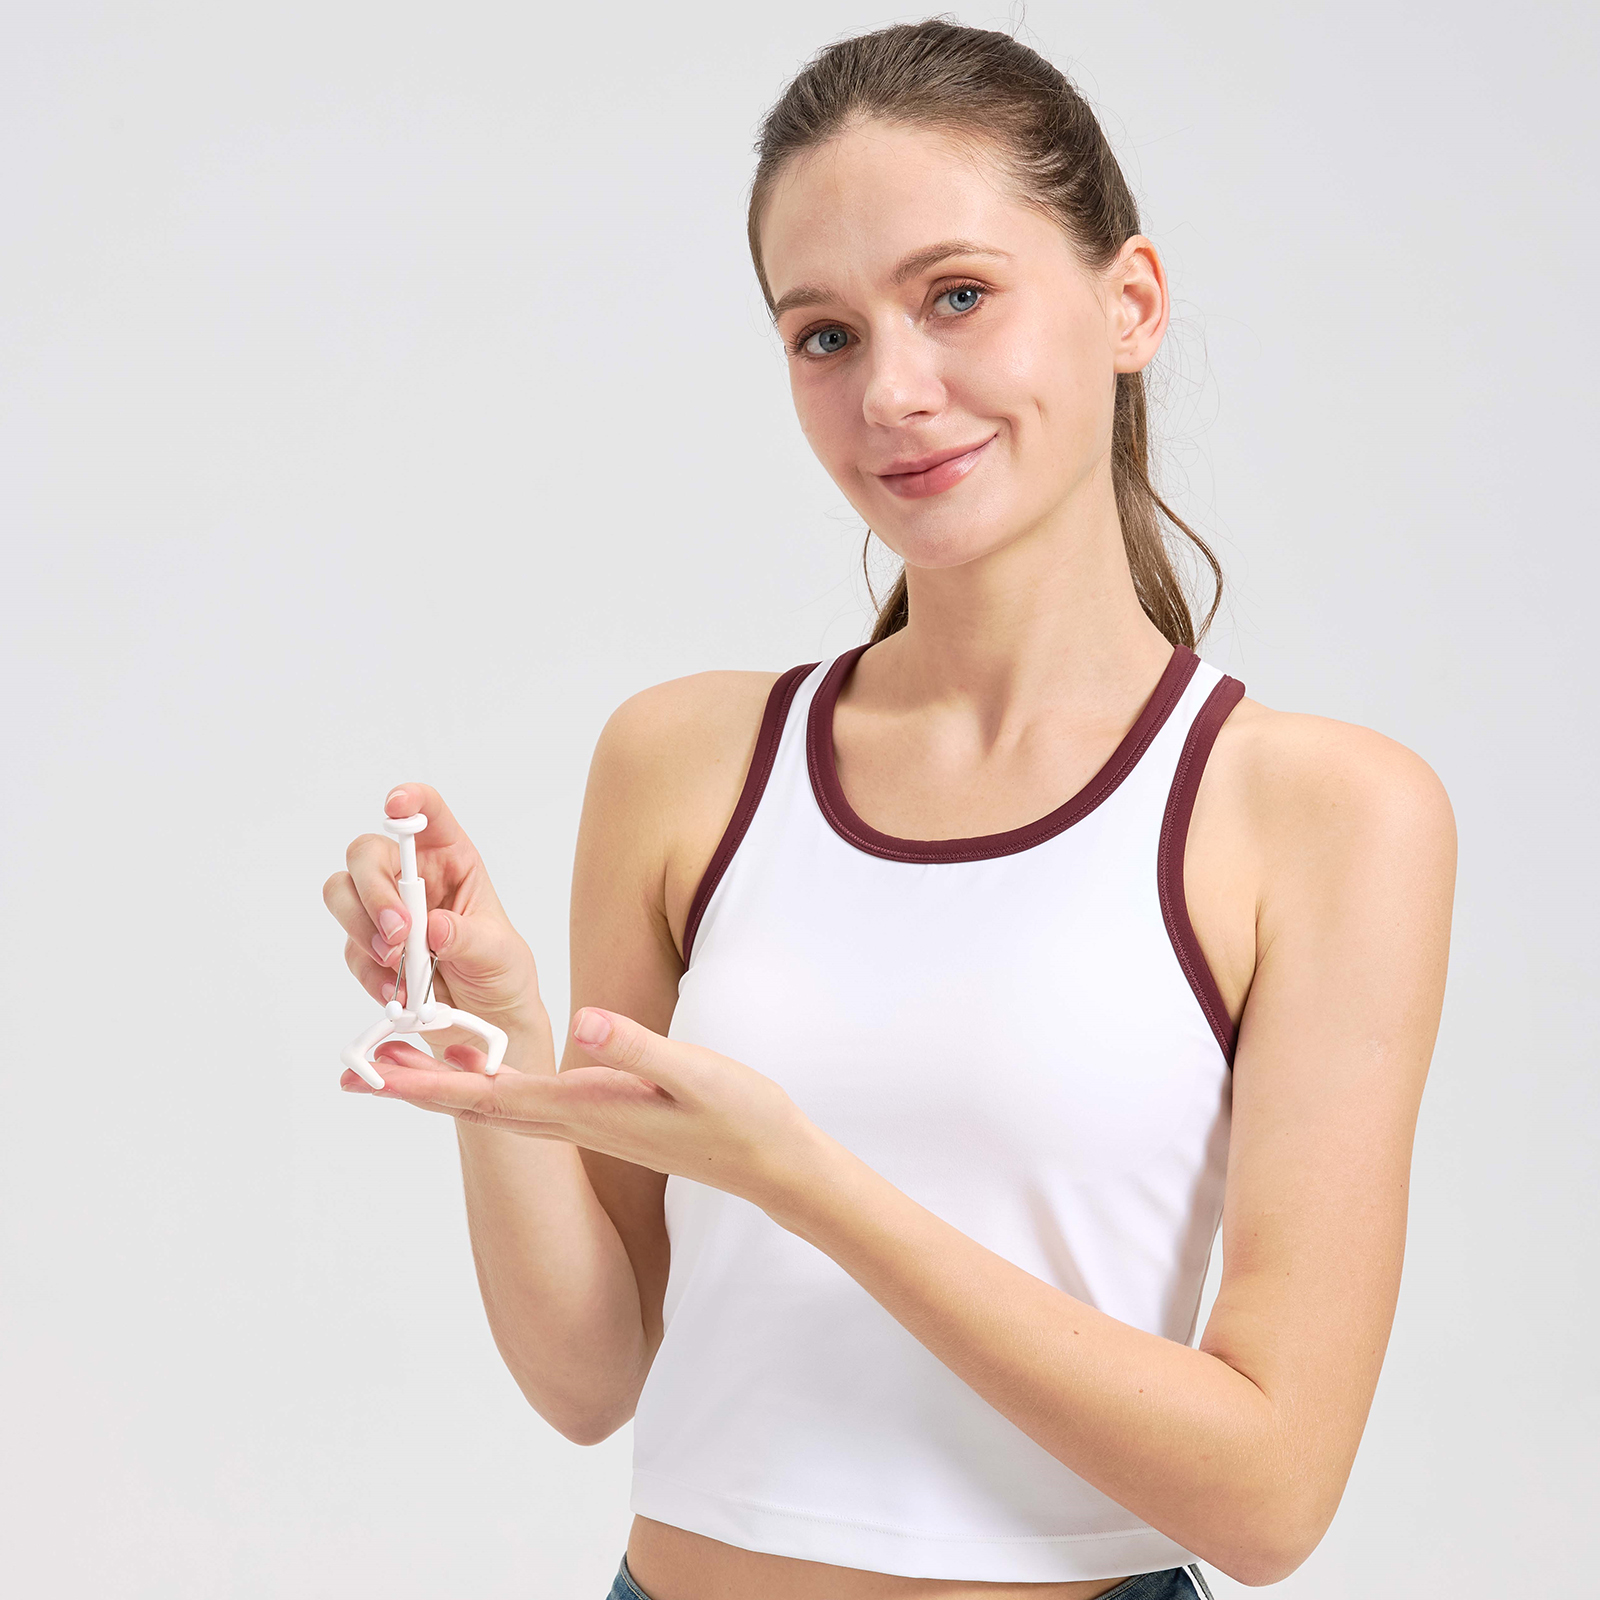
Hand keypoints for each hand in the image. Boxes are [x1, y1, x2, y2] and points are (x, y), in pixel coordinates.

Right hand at [324, 783, 545, 1051]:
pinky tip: (399, 991)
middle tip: (400, 933)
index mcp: (451, 860)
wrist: (485, 1022)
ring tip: (398, 963)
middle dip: (374, 890)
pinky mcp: (368, 948)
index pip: (428, 814)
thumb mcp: (498, 953)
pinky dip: (370, 972)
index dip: (409, 801)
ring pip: (342, 894)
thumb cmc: (500, 972)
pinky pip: (350, 949)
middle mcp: (412, 878)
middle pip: (366, 854)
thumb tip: (435, 926)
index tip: (396, 807)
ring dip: (362, 928)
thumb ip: (467, 938)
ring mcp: (385, 911)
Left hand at [341, 1007, 828, 1211]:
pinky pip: (524, 1105)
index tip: (373, 1071)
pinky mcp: (601, 1119)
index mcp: (582, 1107)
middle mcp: (572, 1121)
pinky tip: (481, 1071)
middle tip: (356, 1069)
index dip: (426, 1081)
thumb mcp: (693, 1071)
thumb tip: (580, 1019)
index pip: (486, 1093)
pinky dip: (487, 1086)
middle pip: (474, 1105)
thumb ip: (635, 1046)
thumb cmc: (739, 1116)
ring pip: (495, 1107)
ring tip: (400, 1064)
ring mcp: (585, 1125)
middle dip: (414, 1086)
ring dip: (444, 1087)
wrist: (769, 1165)